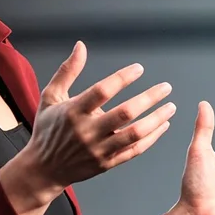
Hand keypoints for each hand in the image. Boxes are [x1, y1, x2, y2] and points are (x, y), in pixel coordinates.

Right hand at [1, 42, 174, 208]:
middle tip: (165, 87)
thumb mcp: (50, 97)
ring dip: (156, 119)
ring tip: (170, 106)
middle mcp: (87, 131)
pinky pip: (134, 150)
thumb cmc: (47, 130)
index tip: (139, 69)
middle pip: (125, 113)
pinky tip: (163, 125)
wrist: (44, 169)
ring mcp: (98, 149)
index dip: (122, 78)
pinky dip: (152, 138)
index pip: (102, 91)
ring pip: (134, 134)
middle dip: (149, 98)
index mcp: (73, 111)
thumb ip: (67, 71)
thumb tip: (80, 46)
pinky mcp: (107, 164)